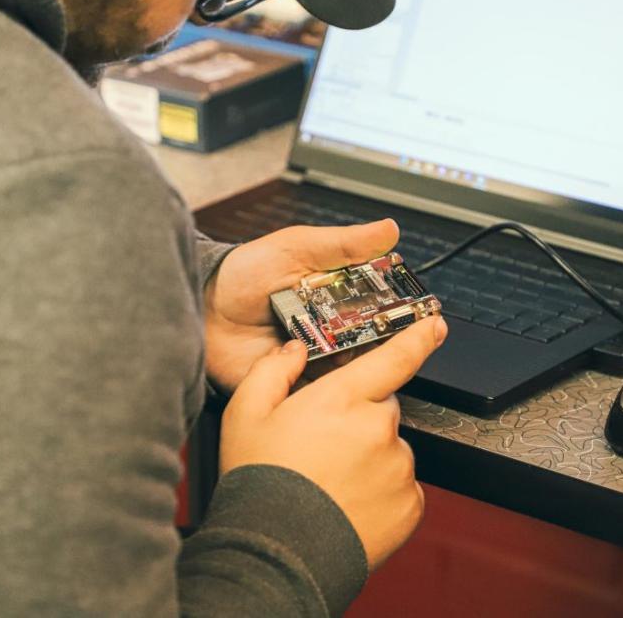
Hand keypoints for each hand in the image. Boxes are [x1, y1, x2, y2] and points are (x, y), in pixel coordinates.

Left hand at [203, 219, 399, 392]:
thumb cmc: (243, 273)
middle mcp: (330, 329)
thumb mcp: (297, 247)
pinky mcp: (294, 383)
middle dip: (383, 342)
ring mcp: (313, 358)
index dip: (401, 310)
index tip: (422, 313)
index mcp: (337, 296)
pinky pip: (320, 392)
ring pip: (350, 369)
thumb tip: (388, 230)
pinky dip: (328, 388)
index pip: (380, 306)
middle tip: (386, 337)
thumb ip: (344, 244)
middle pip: (371, 341)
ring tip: (353, 353)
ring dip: (356, 365)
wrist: (201, 308)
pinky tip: (328, 374)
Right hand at [219, 316, 447, 569]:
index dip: (419, 336)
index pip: (394, 357)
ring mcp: (398, 467)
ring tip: (331, 482)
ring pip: (392, 449)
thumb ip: (272, 370)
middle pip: (383, 409)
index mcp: (342, 399)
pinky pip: (401, 486)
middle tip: (324, 446)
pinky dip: (382, 491)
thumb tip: (293, 350)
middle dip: (360, 420)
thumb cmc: (260, 483)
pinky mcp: (410, 504)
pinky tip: (349, 502)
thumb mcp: (245, 414)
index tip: (435, 325)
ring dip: (370, 458)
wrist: (278, 554)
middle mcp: (379, 428)